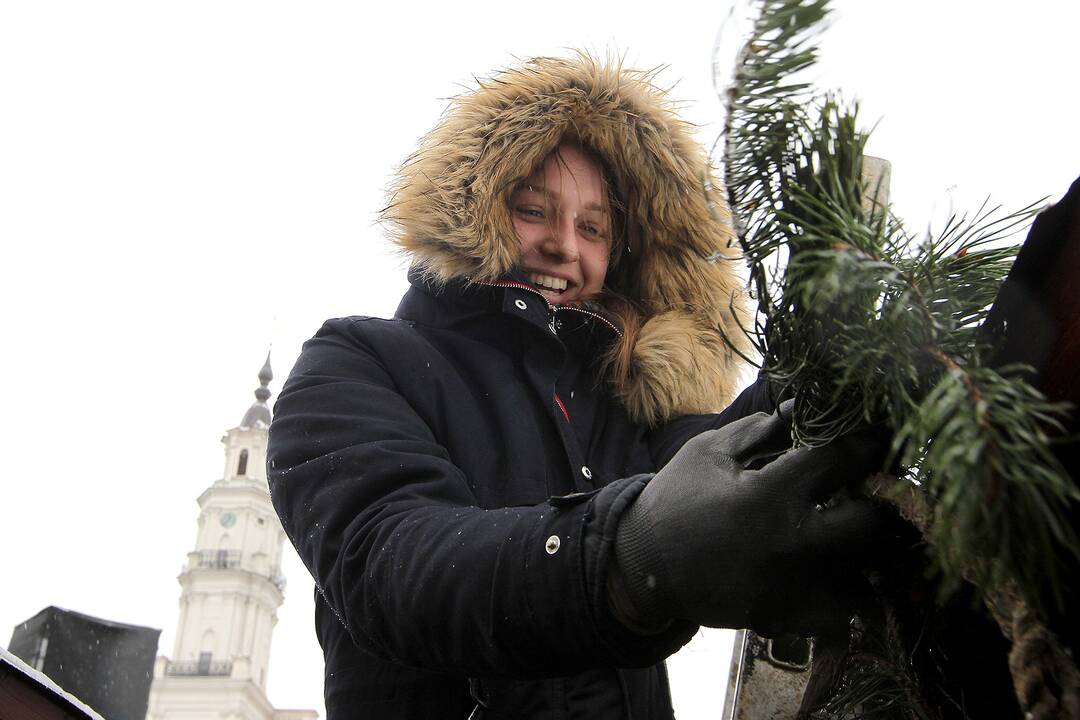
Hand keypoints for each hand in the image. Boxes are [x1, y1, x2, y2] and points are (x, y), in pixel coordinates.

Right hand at [611, 403, 886, 635]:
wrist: (643, 566)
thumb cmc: (677, 499)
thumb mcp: (710, 453)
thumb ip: (761, 430)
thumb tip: (805, 408)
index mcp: (767, 495)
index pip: (839, 461)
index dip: (866, 445)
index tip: (877, 440)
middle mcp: (786, 544)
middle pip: (870, 523)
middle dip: (878, 501)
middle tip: (873, 491)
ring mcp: (787, 587)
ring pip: (864, 574)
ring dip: (865, 551)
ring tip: (853, 531)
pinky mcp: (784, 619)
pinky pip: (839, 614)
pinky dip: (844, 594)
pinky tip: (833, 572)